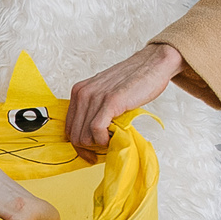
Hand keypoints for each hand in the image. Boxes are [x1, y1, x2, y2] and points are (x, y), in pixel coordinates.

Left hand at [66, 43, 183, 152]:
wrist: (152, 65)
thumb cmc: (132, 82)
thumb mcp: (104, 94)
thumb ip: (94, 110)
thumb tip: (89, 136)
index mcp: (79, 91)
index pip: (69, 127)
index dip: (78, 146)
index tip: (89, 154)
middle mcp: (83, 93)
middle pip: (74, 135)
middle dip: (88, 149)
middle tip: (102, 152)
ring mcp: (95, 96)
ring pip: (84, 136)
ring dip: (98, 145)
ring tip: (111, 141)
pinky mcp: (110, 101)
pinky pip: (97, 129)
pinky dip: (103, 140)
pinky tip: (112, 138)